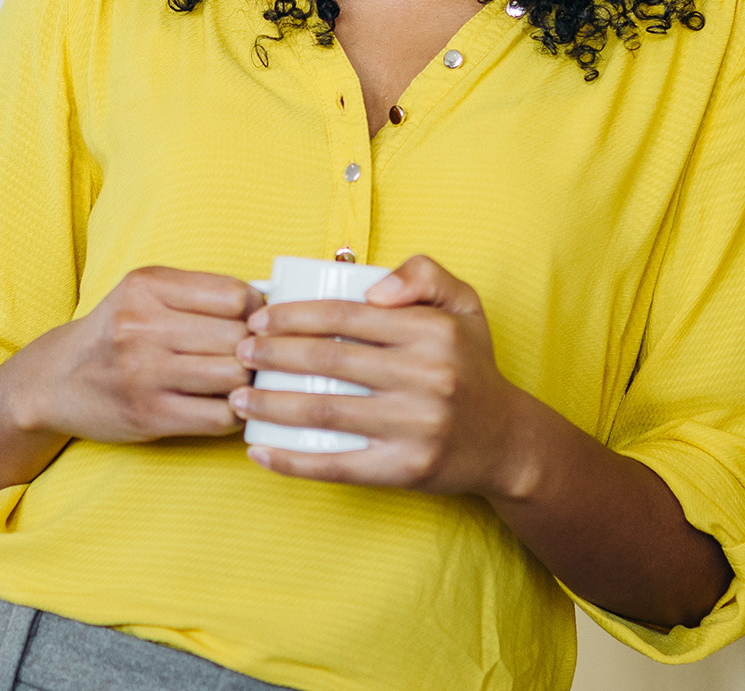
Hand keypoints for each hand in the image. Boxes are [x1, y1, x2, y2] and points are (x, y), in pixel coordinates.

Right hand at [12, 265, 262, 444]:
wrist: (55, 380)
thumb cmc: (115, 332)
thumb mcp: (144, 292)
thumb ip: (199, 291)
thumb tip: (270, 305)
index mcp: (148, 286)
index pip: (237, 296)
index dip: (258, 313)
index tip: (255, 323)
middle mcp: (143, 326)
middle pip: (240, 338)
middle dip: (256, 350)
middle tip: (253, 356)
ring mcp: (145, 373)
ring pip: (235, 376)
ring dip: (247, 382)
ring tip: (240, 380)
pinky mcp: (149, 416)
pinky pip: (219, 417)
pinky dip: (234, 413)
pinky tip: (225, 404)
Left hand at [229, 254, 534, 496]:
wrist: (506, 441)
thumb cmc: (470, 365)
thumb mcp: (464, 304)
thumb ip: (424, 274)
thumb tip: (373, 288)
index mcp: (433, 332)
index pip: (346, 315)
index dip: (295, 316)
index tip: (260, 320)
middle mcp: (428, 377)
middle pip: (328, 360)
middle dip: (273, 355)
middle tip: (240, 353)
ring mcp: (416, 427)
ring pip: (325, 411)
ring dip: (271, 404)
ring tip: (239, 396)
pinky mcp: (406, 470)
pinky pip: (337, 465)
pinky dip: (292, 460)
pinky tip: (260, 452)